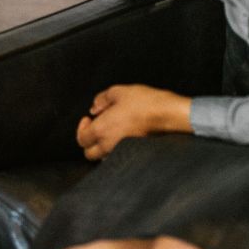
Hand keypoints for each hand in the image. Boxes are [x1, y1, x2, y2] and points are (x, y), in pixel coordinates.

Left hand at [75, 84, 192, 160]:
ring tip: (109, 131)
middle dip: (89, 142)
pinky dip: (115, 150)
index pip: (81, 139)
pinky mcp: (133, 153)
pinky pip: (117, 156)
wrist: (166, 114)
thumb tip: (94, 108)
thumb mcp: (118, 92)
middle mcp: (109, 145)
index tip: (89, 118)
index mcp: (101, 130)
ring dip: (101, 147)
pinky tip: (122, 136)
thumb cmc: (142, 102)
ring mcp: (122, 152)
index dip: (82, 128)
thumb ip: (101, 99)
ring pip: (103, 157)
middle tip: (96, 127)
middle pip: (89, 154)